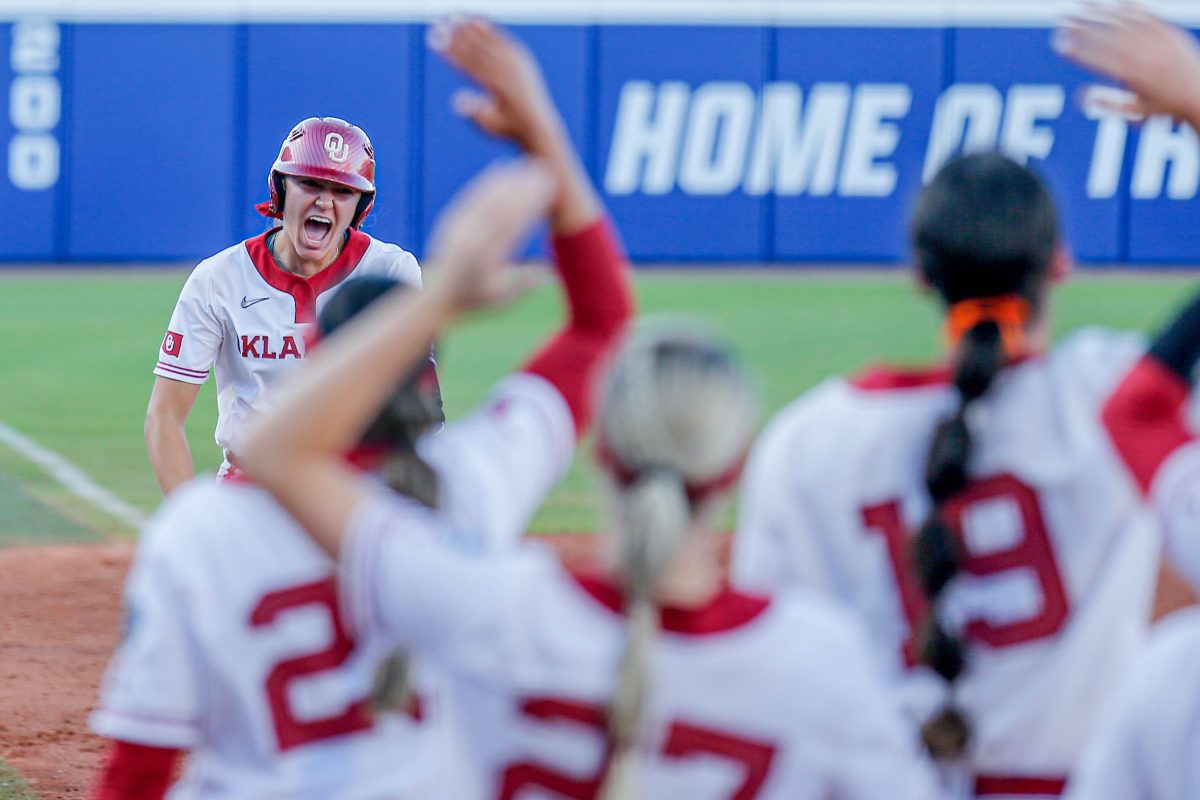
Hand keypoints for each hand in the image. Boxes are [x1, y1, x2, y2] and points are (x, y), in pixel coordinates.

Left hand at [425, 158, 555, 312]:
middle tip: (545, 170)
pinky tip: (503, 167)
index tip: (549, 190)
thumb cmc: (477, 299)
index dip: (531, 205)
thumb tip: (553, 273)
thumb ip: (525, 284)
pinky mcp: (453, 219)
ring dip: (508, 178)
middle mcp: (470, 239)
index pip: (512, 225)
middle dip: (524, 187)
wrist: (439, 296)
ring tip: (528, 164)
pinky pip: (472, 196)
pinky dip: (488, 180)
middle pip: (500, 207)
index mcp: (485, 259)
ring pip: (486, 197)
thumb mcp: (502, 298)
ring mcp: (460, 227)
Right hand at [428, 16, 566, 156]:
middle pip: (478, 49)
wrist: (539, 126)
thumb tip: (458, 100)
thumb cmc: (508, 128)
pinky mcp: (522, 58)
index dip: (451, 51)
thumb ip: (474, 113)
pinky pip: (503, 39)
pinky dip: (490, 28)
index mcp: (499, 88)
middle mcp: (509, 72)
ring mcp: (517, 63)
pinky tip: (476, 19)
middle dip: (456, 36)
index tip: (435, 40)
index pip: (470, 65)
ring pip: (490, 40)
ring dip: (471, 27)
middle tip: (437, 25)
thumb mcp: (489, 126)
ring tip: (452, 16)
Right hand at [1055, 1, 1199, 123]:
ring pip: (1125, 22)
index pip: (1097, 60)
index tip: (1059, 44)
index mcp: (1133, 78)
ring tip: (1082, 4)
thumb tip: (1081, 96)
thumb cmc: (1168, 108)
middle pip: (1107, 37)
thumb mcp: (1135, 112)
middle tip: (1063, 18)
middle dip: (1083, 27)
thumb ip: (1107, 103)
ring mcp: (1158, 42)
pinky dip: (1132, 7)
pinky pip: (1148, 16)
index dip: (1077, 51)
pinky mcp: (1170, 32)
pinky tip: (1117, 0)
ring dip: (1101, 11)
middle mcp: (1145, 57)